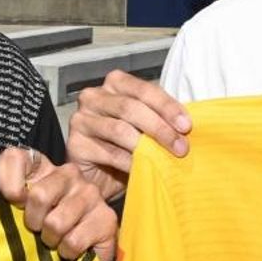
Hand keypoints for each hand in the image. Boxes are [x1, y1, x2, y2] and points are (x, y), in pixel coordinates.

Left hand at [0, 147, 117, 260]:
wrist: (84, 254)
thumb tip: (13, 196)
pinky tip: (70, 249)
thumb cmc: (46, 229)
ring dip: (51, 240)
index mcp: (44, 167)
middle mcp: (70, 173)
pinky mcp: (107, 218)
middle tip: (40, 229)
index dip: (9, 186)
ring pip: (56, 223)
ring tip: (56, 239)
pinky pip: (73, 241)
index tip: (17, 204)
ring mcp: (91, 194)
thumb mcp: (20, 212)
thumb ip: (11, 194)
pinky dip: (67, 252)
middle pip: (39, 195)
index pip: (14, 158)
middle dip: (34, 222)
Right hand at [67, 70, 191, 200]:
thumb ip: (161, 119)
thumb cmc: (126, 147)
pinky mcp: (75, 144)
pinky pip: (108, 153)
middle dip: (160, 128)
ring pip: (119, 129)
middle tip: (181, 147)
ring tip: (165, 159)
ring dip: (147, 146)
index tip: (186, 126)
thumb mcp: (146, 127)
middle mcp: (94, 96)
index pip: (143, 89)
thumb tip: (187, 126)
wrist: (101, 176)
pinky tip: (143, 169)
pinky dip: (130, 162)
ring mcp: (81, 119)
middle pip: (130, 108)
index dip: (167, 106)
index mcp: (115, 84)